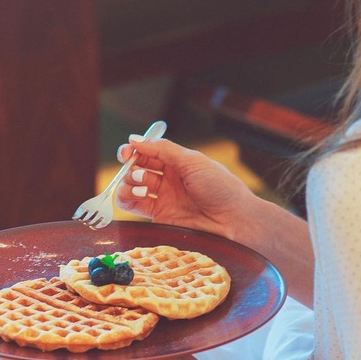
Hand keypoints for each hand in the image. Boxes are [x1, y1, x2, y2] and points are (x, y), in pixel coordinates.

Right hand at [114, 136, 251, 239]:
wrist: (234, 221)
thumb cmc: (221, 188)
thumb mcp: (193, 161)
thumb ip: (162, 149)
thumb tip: (135, 138)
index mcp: (178, 162)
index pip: (148, 151)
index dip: (135, 149)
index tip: (128, 150)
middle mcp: (168, 179)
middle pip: (137, 167)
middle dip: (129, 163)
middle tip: (130, 164)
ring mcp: (162, 198)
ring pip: (131, 185)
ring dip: (129, 180)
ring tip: (142, 182)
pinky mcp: (158, 217)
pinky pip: (132, 206)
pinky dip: (127, 198)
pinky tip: (139, 194)